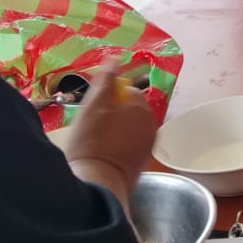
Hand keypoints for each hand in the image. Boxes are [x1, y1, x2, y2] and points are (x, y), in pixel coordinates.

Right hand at [63, 62, 155, 194]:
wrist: (98, 184)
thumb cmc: (93, 141)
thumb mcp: (95, 104)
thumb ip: (107, 79)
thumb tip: (115, 58)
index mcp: (143, 108)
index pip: (125, 91)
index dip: (107, 97)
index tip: (92, 109)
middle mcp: (151, 125)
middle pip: (128, 111)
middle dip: (111, 114)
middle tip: (90, 126)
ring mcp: (147, 146)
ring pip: (128, 129)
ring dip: (114, 131)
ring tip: (94, 142)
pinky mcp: (140, 164)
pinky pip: (127, 147)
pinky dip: (117, 147)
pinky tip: (102, 154)